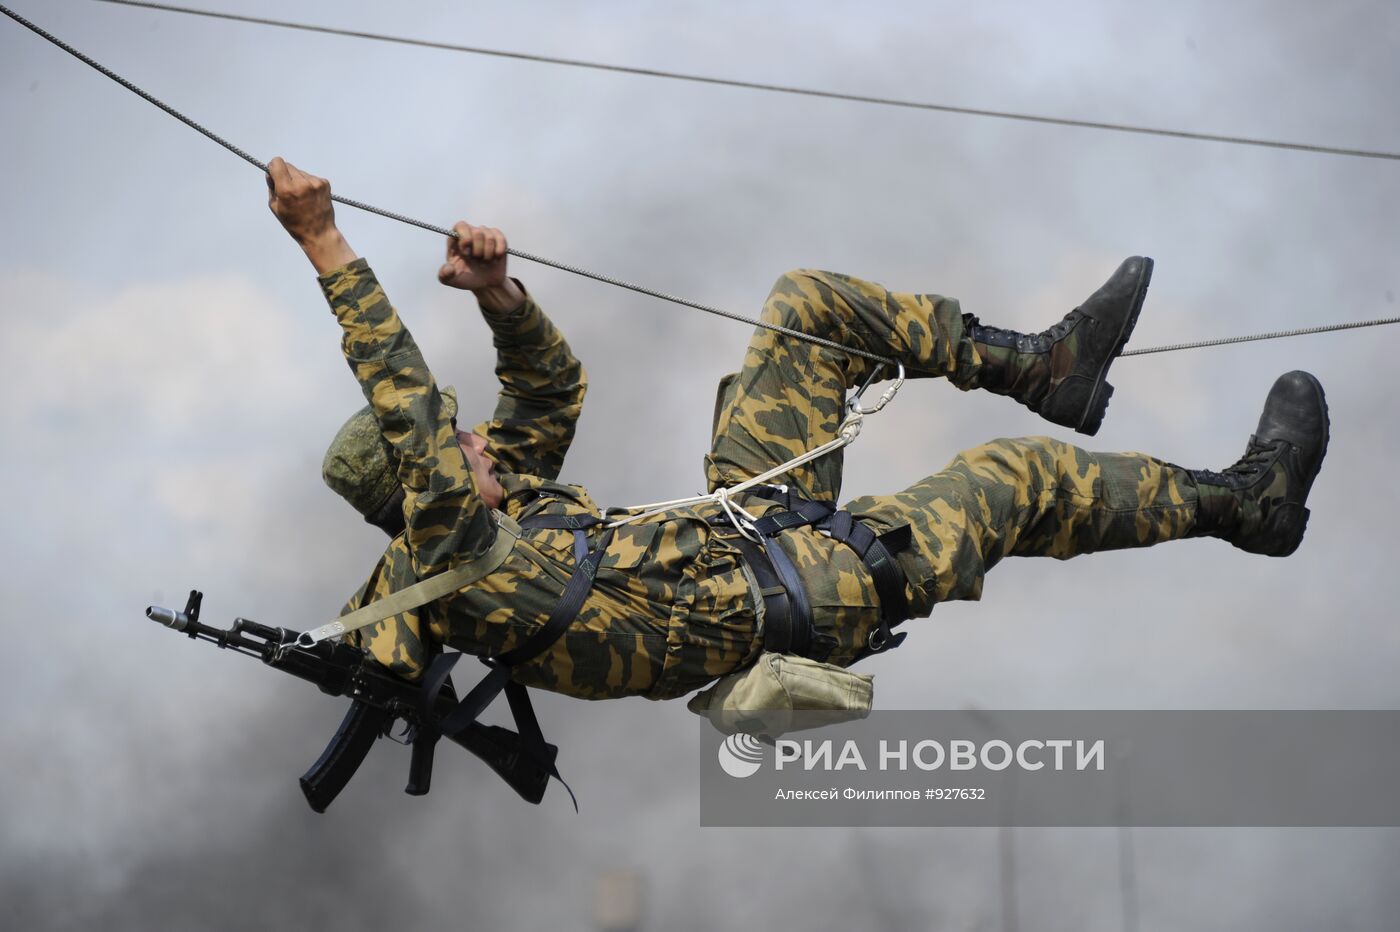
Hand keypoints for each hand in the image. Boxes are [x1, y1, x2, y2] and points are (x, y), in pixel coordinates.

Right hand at [266, 156, 355, 273]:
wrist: (319, 233)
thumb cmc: (294, 223)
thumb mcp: (275, 206)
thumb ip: (271, 186)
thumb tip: (270, 171)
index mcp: (287, 190)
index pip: (277, 162)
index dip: (273, 168)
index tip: (274, 175)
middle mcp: (302, 184)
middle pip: (288, 166)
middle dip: (285, 175)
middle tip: (288, 190)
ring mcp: (315, 183)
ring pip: (300, 172)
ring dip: (297, 180)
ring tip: (301, 197)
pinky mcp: (324, 184)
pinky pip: (310, 177)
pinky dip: (308, 184)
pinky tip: (310, 197)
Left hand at [438, 222, 510, 291]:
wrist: (486, 283)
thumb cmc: (467, 278)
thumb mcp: (451, 280)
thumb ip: (444, 275)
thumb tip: (448, 269)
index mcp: (456, 239)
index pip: (460, 226)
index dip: (465, 238)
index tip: (466, 254)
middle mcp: (470, 233)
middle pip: (476, 232)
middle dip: (478, 250)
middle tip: (477, 260)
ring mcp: (485, 234)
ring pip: (489, 236)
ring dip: (488, 253)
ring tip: (485, 261)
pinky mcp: (498, 238)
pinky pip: (501, 239)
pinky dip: (499, 250)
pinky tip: (496, 258)